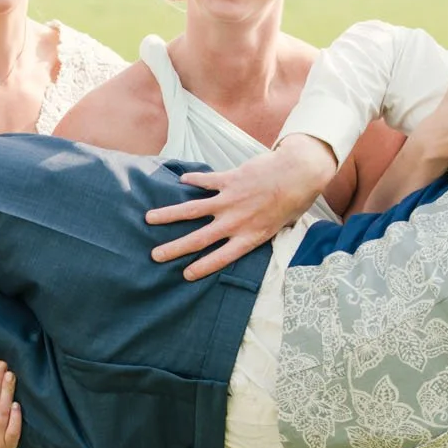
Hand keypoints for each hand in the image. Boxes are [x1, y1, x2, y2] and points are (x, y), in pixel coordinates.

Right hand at [144, 134, 335, 280]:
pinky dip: (193, 180)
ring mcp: (229, 200)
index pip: (221, 258)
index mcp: (249, 237)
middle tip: (155, 256)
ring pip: (193, 210)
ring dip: (169, 214)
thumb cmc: (294, 201)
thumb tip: (255, 235)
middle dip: (175, 248)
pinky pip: (206, 181)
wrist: (298, 172)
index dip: (202, 267)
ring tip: (150, 218)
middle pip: (198, 239)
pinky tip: (181, 180)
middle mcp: (235, 222)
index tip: (184, 275)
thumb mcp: (282, 227)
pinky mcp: (229, 180)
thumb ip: (262, 233)